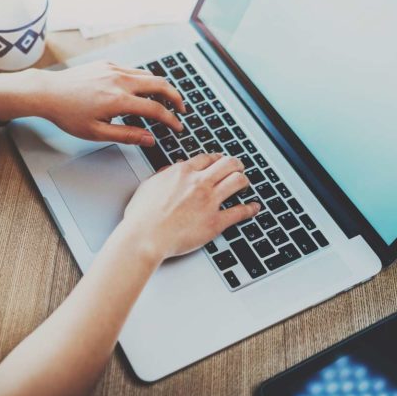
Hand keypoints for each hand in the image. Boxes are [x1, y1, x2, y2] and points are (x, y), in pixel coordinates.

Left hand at [36, 61, 185, 145]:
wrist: (49, 92)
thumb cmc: (68, 114)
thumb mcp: (97, 133)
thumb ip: (127, 136)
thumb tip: (150, 139)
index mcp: (119, 100)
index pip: (156, 110)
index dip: (171, 120)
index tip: (178, 127)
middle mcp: (120, 80)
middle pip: (160, 84)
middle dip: (175, 97)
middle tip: (181, 109)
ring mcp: (114, 69)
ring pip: (148, 75)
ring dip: (160, 88)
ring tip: (162, 102)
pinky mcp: (107, 64)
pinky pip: (133, 71)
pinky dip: (143, 81)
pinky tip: (140, 92)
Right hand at [120, 153, 259, 261]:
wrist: (145, 237)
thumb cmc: (142, 216)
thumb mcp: (148, 185)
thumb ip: (163, 175)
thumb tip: (170, 171)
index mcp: (182, 173)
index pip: (207, 158)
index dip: (216, 158)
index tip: (219, 162)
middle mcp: (199, 183)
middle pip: (228, 164)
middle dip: (236, 164)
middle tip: (238, 168)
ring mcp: (209, 202)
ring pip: (238, 181)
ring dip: (244, 181)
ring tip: (244, 184)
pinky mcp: (215, 222)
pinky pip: (240, 212)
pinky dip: (250, 209)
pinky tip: (254, 207)